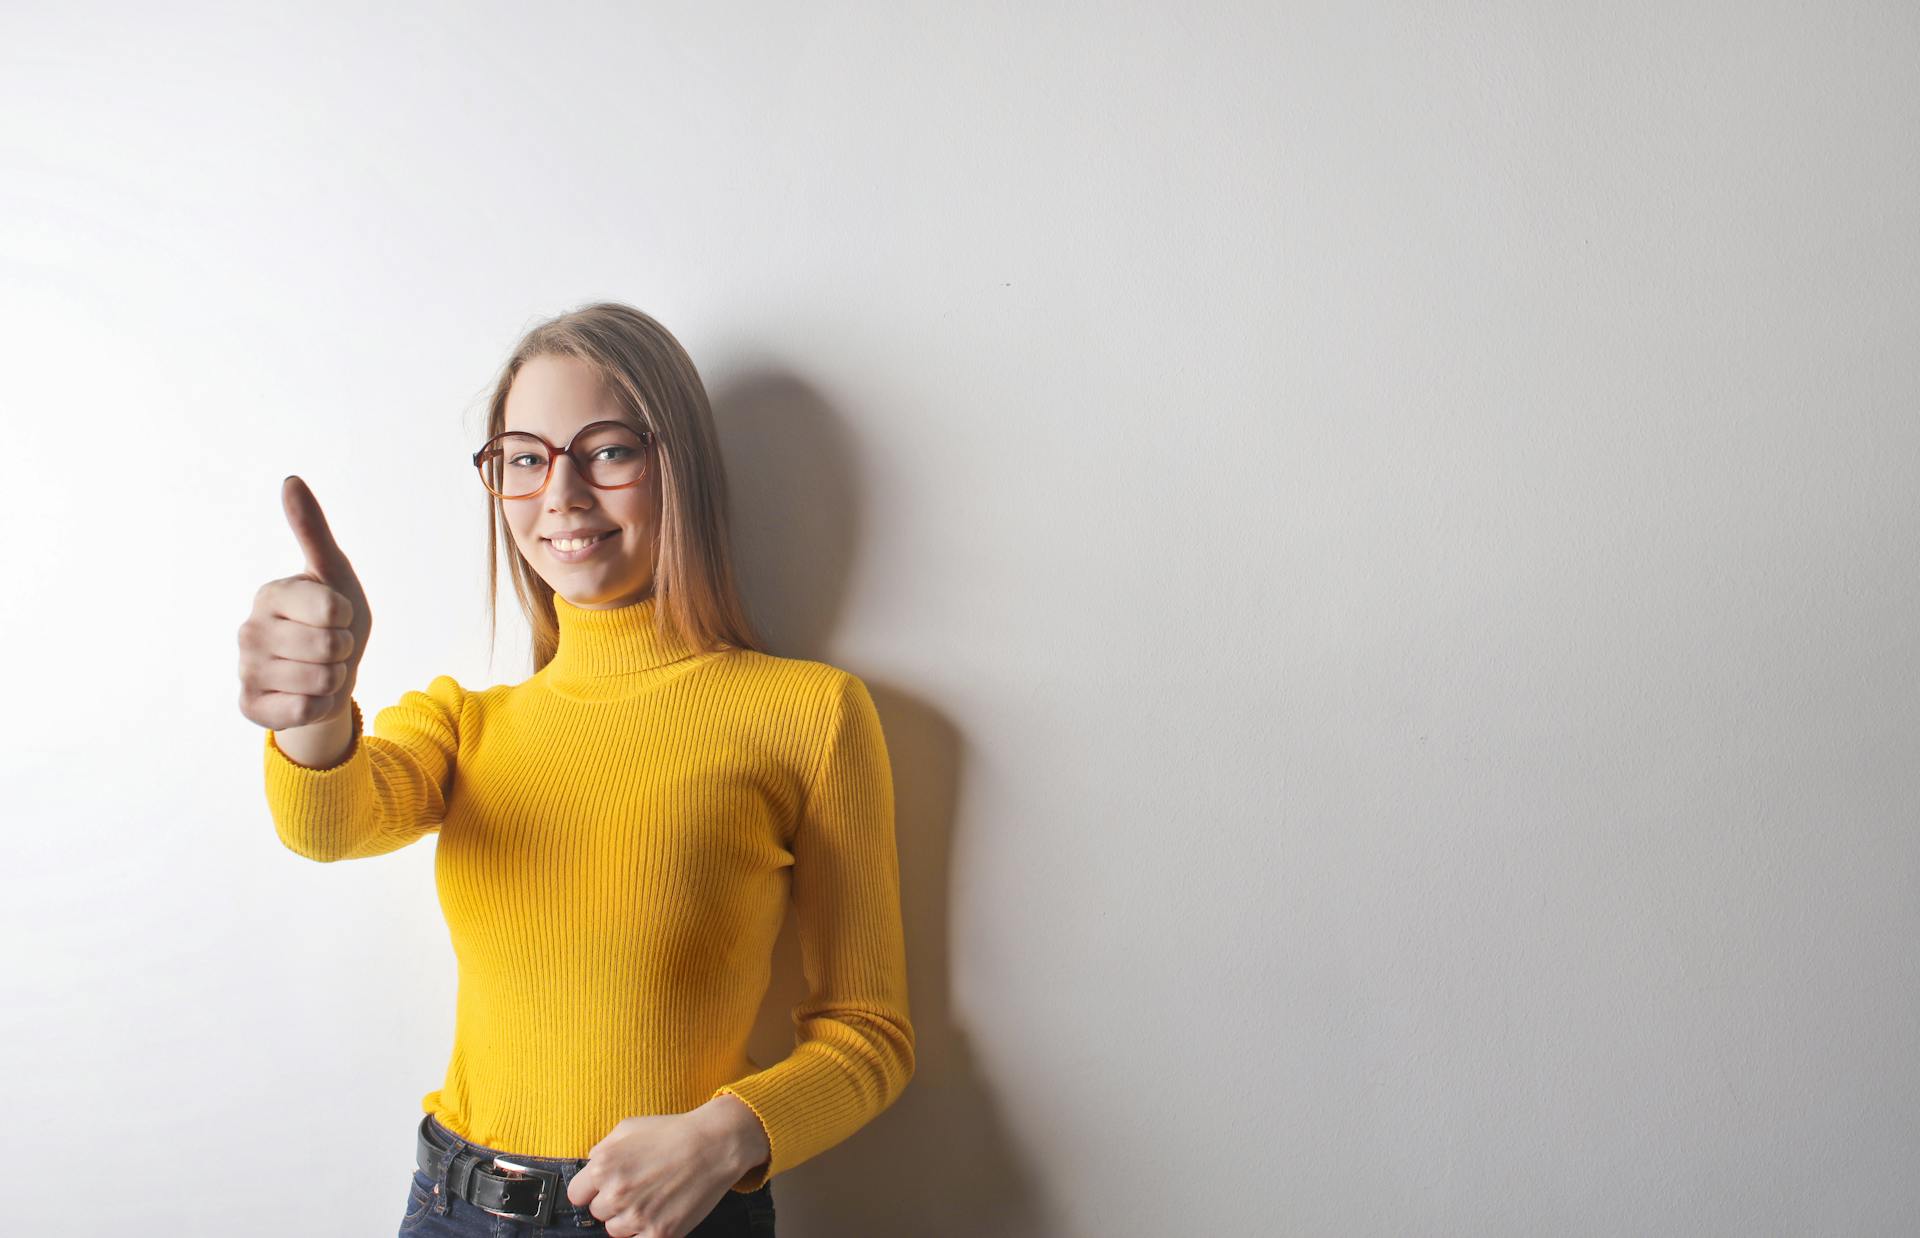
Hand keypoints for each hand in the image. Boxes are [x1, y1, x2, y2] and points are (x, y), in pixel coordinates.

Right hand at [238, 476, 373, 731]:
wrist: (329, 674)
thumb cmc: (335, 618)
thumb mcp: (334, 572)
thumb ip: (312, 529)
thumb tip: (290, 479)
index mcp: (270, 594)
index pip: (333, 610)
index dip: (348, 617)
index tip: (337, 616)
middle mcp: (248, 630)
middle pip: (330, 647)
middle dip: (345, 651)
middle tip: (331, 647)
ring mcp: (245, 670)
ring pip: (321, 681)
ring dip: (335, 679)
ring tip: (321, 670)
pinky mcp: (250, 705)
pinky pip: (303, 711)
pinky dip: (319, 706)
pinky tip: (306, 695)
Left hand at [567, 1108, 750, 1237]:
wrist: (715, 1145)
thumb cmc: (672, 1132)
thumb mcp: (628, 1128)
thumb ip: (602, 1149)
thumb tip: (589, 1165)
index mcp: (603, 1167)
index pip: (576, 1195)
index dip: (590, 1190)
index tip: (603, 1188)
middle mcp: (616, 1193)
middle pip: (597, 1213)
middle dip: (612, 1202)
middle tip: (637, 1188)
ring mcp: (638, 1216)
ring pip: (615, 1230)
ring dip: (629, 1219)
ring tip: (651, 1198)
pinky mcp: (659, 1233)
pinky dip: (646, 1231)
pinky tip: (659, 1213)